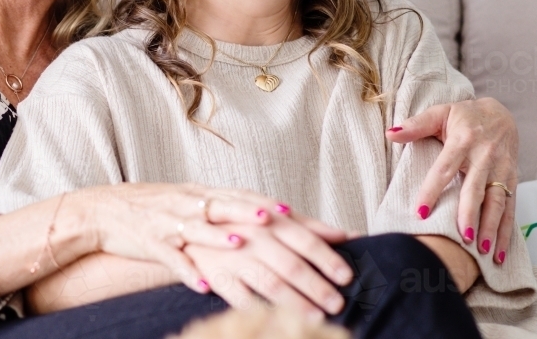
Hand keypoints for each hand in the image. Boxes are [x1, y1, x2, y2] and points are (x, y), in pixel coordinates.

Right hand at [72, 183, 296, 292]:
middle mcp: (191, 204)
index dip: (266, 201)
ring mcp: (171, 222)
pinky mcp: (151, 242)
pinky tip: (200, 284)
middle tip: (277, 222)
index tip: (291, 210)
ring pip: (198, 228)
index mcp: (205, 194)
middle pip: (228, 209)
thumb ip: (230, 206)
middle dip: (255, 218)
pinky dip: (185, 270)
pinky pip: (170, 257)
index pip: (243, 195)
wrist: (108, 210)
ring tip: (238, 244)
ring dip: (219, 237)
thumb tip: (275, 215)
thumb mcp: (194, 200)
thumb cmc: (159, 208)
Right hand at [183, 211, 353, 320]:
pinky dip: (253, 308)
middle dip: (315, 286)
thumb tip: (349, 234)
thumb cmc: (241, 221)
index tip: (347, 277)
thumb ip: (310, 226)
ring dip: (293, 302)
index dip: (327, 258)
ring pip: (268, 282)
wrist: (187, 219)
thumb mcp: (274, 216)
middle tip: (336, 303)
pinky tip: (271, 320)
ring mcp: (234, 256)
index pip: (305, 240)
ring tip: (315, 318)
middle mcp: (254, 237)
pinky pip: (236, 295)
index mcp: (271, 220)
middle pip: (290, 264)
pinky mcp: (215, 273)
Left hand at [386, 97, 518, 264]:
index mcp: (463, 140)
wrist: (502, 113)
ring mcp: (502, 169)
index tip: (421, 213)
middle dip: (470, 214)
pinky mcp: (513, 179)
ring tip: (481, 250)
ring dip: (491, 227)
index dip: (432, 190)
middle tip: (462, 238)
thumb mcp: (440, 113)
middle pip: (475, 188)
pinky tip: (499, 252)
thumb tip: (390, 133)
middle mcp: (485, 155)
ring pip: (497, 201)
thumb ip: (416, 125)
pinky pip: (511, 207)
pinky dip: (506, 231)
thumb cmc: (464, 116)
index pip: (444, 168)